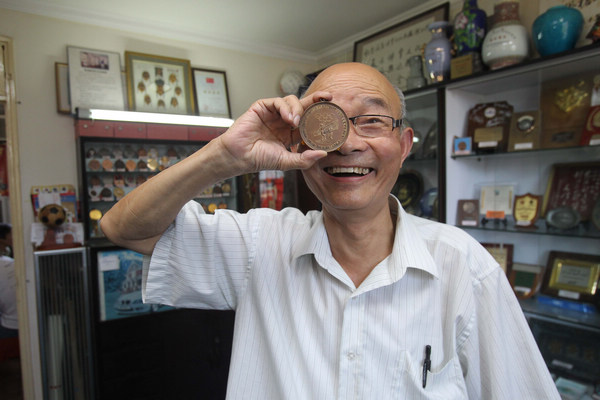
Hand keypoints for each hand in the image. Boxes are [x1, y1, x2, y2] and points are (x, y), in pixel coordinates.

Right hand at [216, 91, 330, 172]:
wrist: (239, 156)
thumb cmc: (259, 159)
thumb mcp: (286, 162)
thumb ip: (304, 159)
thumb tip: (323, 153)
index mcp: (291, 133)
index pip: (310, 121)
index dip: (321, 116)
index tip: (334, 114)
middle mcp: (284, 121)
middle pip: (304, 106)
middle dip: (317, 100)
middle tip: (328, 98)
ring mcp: (274, 113)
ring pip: (292, 101)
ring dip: (298, 109)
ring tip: (297, 122)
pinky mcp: (262, 107)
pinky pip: (278, 101)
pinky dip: (285, 107)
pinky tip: (288, 118)